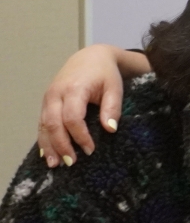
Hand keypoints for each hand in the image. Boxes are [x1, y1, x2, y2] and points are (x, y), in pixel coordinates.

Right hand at [38, 44, 132, 164]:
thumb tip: (110, 130)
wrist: (90, 57)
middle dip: (61, 145)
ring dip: (49, 146)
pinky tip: (48, 154)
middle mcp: (56, 94)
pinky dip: (44, 139)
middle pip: (53, 123)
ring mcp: (48, 98)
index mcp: (74, 89)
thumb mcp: (115, 88)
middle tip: (72, 162)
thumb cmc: (105, 74)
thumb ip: (112, 108)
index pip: (72, 117)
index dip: (80, 136)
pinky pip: (41, 123)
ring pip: (43, 125)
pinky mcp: (46, 103)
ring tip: (55, 165)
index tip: (91, 150)